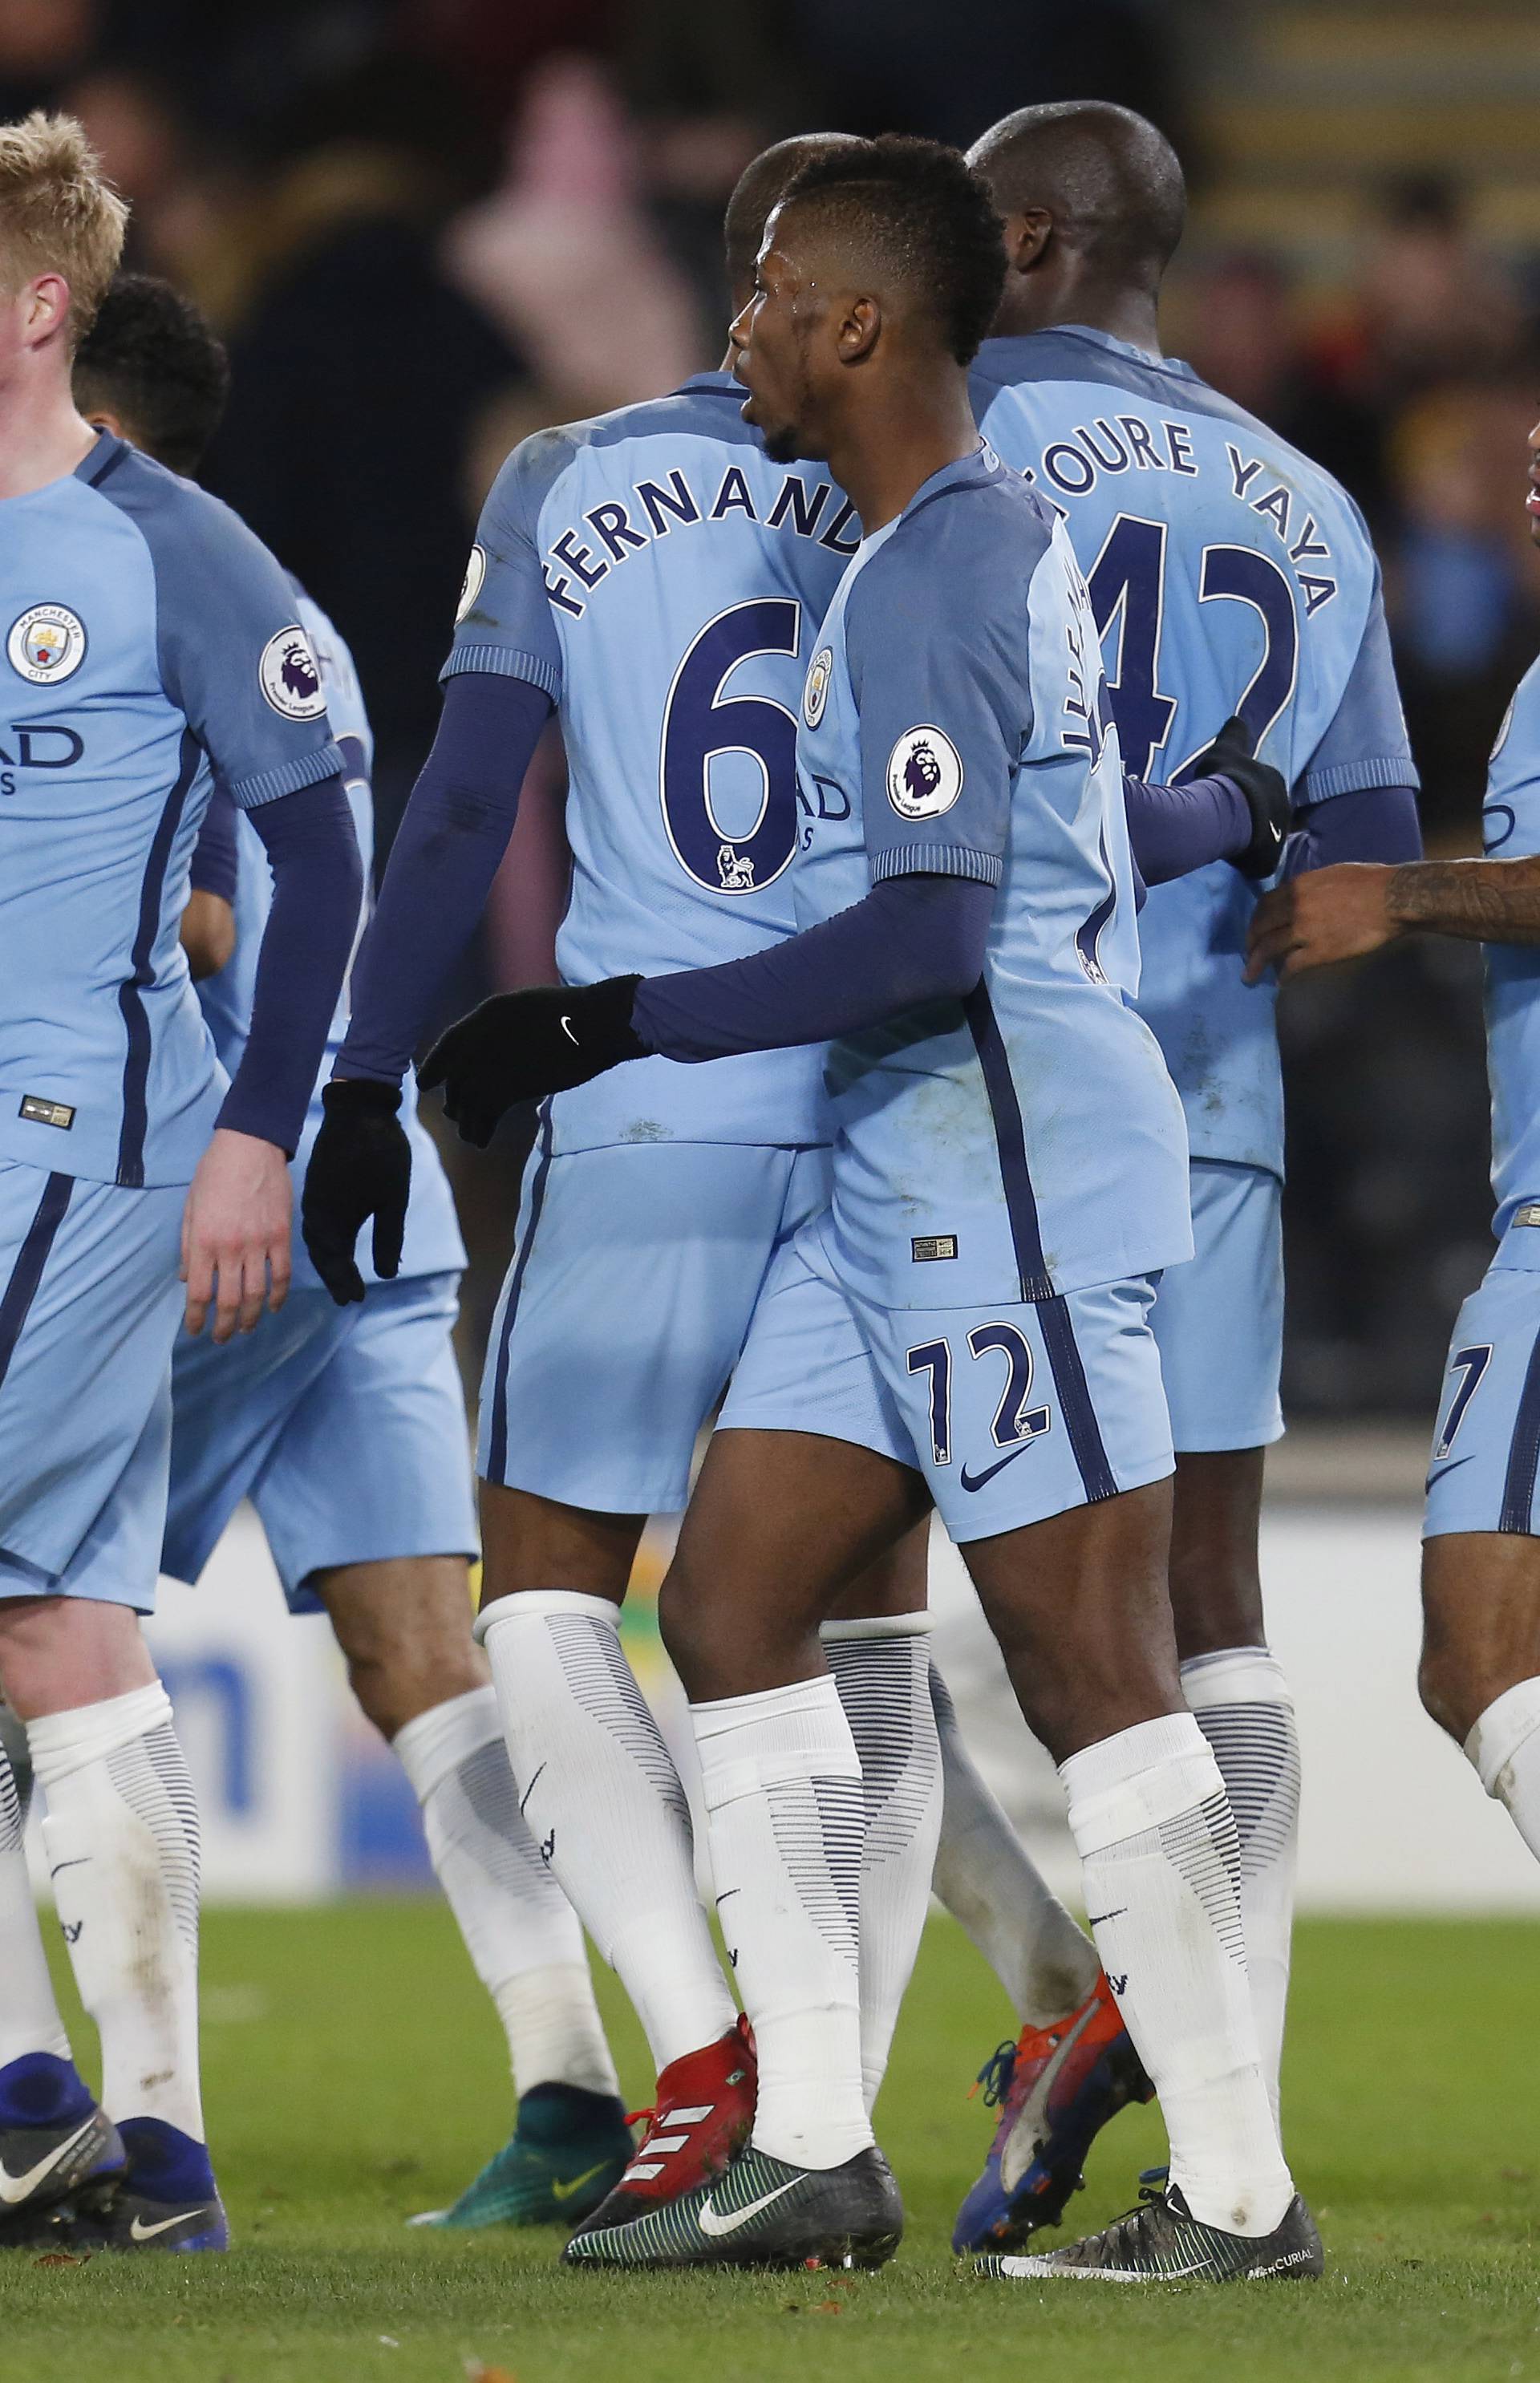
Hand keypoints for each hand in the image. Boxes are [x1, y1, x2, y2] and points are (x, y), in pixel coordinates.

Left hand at [181, 1127, 292, 1341]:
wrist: (250, 1146)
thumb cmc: (214, 1174)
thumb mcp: (190, 1208)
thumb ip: (189, 1246)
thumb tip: (188, 1279)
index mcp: (204, 1241)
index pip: (199, 1293)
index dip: (197, 1318)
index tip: (195, 1330)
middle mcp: (232, 1248)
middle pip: (229, 1300)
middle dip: (223, 1326)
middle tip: (221, 1338)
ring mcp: (260, 1243)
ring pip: (257, 1294)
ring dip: (250, 1317)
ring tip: (245, 1328)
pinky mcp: (282, 1236)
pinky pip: (283, 1274)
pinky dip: (279, 1296)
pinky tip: (274, 1307)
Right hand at [301, 1079, 411, 1305]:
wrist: (358, 1109)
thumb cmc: (381, 1152)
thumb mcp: (392, 1199)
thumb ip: (389, 1238)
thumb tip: (386, 1275)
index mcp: (330, 1217)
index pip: (334, 1261)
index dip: (345, 1282)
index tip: (355, 1300)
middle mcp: (315, 1211)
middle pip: (322, 1253)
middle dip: (335, 1276)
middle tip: (348, 1298)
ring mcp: (313, 1198)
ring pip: (316, 1239)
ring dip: (329, 1260)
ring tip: (342, 1279)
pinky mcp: (317, 1186)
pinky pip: (316, 1223)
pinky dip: (325, 1240)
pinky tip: (335, 1245)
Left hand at [419, 977, 644, 1147]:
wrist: (595, 1024)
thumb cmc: (574, 1013)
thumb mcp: (529, 1009)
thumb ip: (506, 1027)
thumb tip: (497, 1049)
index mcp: (487, 1014)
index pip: (449, 1043)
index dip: (434, 1065)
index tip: (426, 1083)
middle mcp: (481, 1038)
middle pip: (456, 1077)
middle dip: (454, 1099)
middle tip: (455, 1114)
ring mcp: (492, 1063)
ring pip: (465, 1101)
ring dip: (465, 1121)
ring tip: (469, 1135)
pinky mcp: (509, 1088)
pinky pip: (483, 1116)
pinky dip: (480, 1132)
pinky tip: (481, 1142)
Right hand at [1191, 716, 1291, 879]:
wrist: (1228, 814)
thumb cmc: (1227, 779)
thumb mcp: (1225, 750)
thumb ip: (1234, 735)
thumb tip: (1237, 718)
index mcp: (1274, 780)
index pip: (1264, 786)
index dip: (1248, 791)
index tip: (1233, 796)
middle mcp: (1284, 805)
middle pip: (1268, 812)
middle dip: (1255, 815)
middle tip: (1232, 820)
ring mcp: (1281, 833)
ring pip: (1268, 835)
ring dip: (1254, 837)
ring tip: (1232, 841)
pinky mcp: (1273, 857)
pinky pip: (1262, 858)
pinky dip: (1252, 858)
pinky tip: (1236, 858)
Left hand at [1244, 862, 1398, 983]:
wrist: (1393, 898)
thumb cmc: (1370, 881)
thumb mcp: (1332, 874)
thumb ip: (1311, 887)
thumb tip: (1303, 896)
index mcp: (1298, 886)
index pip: (1265, 904)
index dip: (1256, 919)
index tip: (1255, 930)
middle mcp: (1295, 907)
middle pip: (1261, 927)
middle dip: (1250, 943)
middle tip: (1248, 955)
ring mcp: (1305, 930)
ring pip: (1269, 948)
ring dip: (1256, 963)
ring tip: (1249, 976)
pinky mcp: (1319, 951)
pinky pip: (1292, 966)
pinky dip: (1283, 975)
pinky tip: (1281, 982)